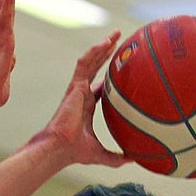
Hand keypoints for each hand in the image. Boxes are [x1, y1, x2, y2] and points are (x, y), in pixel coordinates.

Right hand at [0, 0, 16, 110]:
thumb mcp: (4, 79)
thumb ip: (8, 68)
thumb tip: (11, 59)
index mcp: (0, 45)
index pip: (4, 20)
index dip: (5, 5)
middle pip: (2, 10)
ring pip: (4, 10)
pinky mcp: (3, 42)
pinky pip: (6, 17)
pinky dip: (8, 3)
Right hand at [36, 31, 129, 167]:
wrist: (61, 148)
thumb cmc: (76, 152)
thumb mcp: (102, 155)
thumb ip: (117, 157)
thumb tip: (135, 159)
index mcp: (87, 107)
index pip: (100, 87)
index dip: (109, 77)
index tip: (121, 70)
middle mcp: (81, 94)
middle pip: (96, 69)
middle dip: (106, 55)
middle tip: (120, 42)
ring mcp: (77, 88)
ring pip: (90, 62)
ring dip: (102, 47)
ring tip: (115, 36)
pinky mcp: (74, 85)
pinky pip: (84, 63)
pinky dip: (93, 51)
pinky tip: (105, 43)